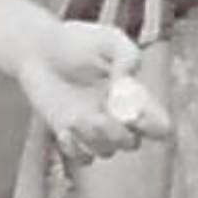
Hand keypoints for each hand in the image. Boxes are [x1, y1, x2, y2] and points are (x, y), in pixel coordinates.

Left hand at [3, 16, 155, 156]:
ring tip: (75, 118)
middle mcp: (116, 117)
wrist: (37, 49)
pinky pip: (82, 157)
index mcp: (134, 97)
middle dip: (118, 135)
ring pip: (106, 152)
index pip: (159, 127)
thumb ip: (126, 56)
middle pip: (131, 144)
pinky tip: (65, 130)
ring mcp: (93, 128)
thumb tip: (128, 83)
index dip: (154, 128)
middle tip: (99, 118)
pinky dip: (75, 149)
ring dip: (93, 139)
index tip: (136, 113)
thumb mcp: (108, 40)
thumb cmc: (76, 40)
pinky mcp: (70, 135)